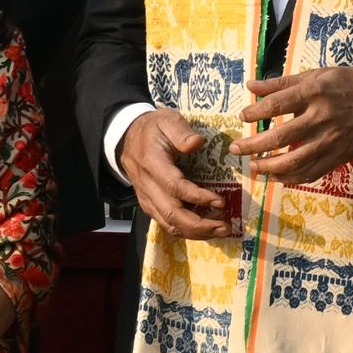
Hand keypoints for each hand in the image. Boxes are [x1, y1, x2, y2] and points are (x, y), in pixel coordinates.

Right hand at [118, 111, 243, 239]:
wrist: (127, 138)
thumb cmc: (152, 129)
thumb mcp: (167, 120)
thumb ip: (181, 131)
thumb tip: (197, 143)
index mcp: (152, 164)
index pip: (175, 187)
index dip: (198, 197)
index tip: (221, 201)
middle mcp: (148, 187)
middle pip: (172, 214)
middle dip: (200, 225)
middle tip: (225, 226)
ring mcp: (147, 199)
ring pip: (169, 224)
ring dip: (196, 232)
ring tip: (220, 230)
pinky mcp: (150, 205)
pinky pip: (167, 224)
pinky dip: (187, 230)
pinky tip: (206, 228)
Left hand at [231, 65, 352, 187]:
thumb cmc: (348, 83)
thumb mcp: (317, 75)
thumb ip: (282, 83)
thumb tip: (251, 86)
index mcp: (314, 93)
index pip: (275, 105)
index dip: (254, 113)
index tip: (242, 117)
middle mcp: (321, 118)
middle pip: (279, 137)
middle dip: (252, 146)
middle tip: (235, 149)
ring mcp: (330, 141)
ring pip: (293, 162)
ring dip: (268, 167)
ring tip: (254, 166)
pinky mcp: (337, 156)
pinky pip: (310, 173)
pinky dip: (291, 178)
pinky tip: (278, 176)